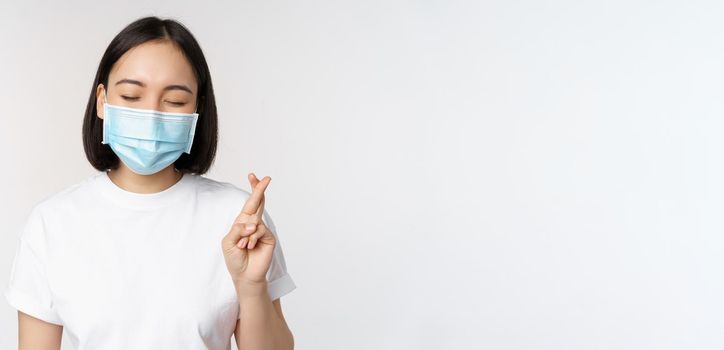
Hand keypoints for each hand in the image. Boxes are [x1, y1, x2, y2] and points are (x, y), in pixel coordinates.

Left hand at [221, 173, 275, 289]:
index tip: (253, 176)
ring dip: (246, 234)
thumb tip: (253, 223)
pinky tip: (249, 246)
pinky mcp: (269, 237)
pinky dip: (252, 238)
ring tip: (243, 246)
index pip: (249, 203)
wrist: (244, 275)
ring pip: (255, 220)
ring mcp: (262, 230)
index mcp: (242, 223)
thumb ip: (238, 229)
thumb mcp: (228, 242)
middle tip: (267, 178)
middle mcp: (253, 224)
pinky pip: (260, 229)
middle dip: (260, 190)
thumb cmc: (235, 259)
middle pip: (258, 203)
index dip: (252, 190)